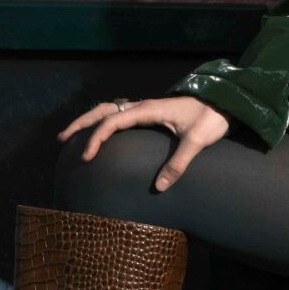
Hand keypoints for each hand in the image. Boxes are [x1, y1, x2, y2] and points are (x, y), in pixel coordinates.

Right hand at [57, 96, 230, 190]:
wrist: (227, 102)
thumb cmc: (212, 118)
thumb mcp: (198, 140)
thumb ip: (178, 163)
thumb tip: (159, 187)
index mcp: (149, 109)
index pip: (113, 120)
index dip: (96, 138)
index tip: (86, 157)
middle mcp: (144, 105)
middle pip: (104, 110)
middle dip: (81, 124)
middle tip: (61, 139)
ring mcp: (146, 108)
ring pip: (110, 109)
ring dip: (90, 120)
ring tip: (72, 135)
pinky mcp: (151, 114)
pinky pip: (120, 114)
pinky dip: (104, 121)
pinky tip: (101, 134)